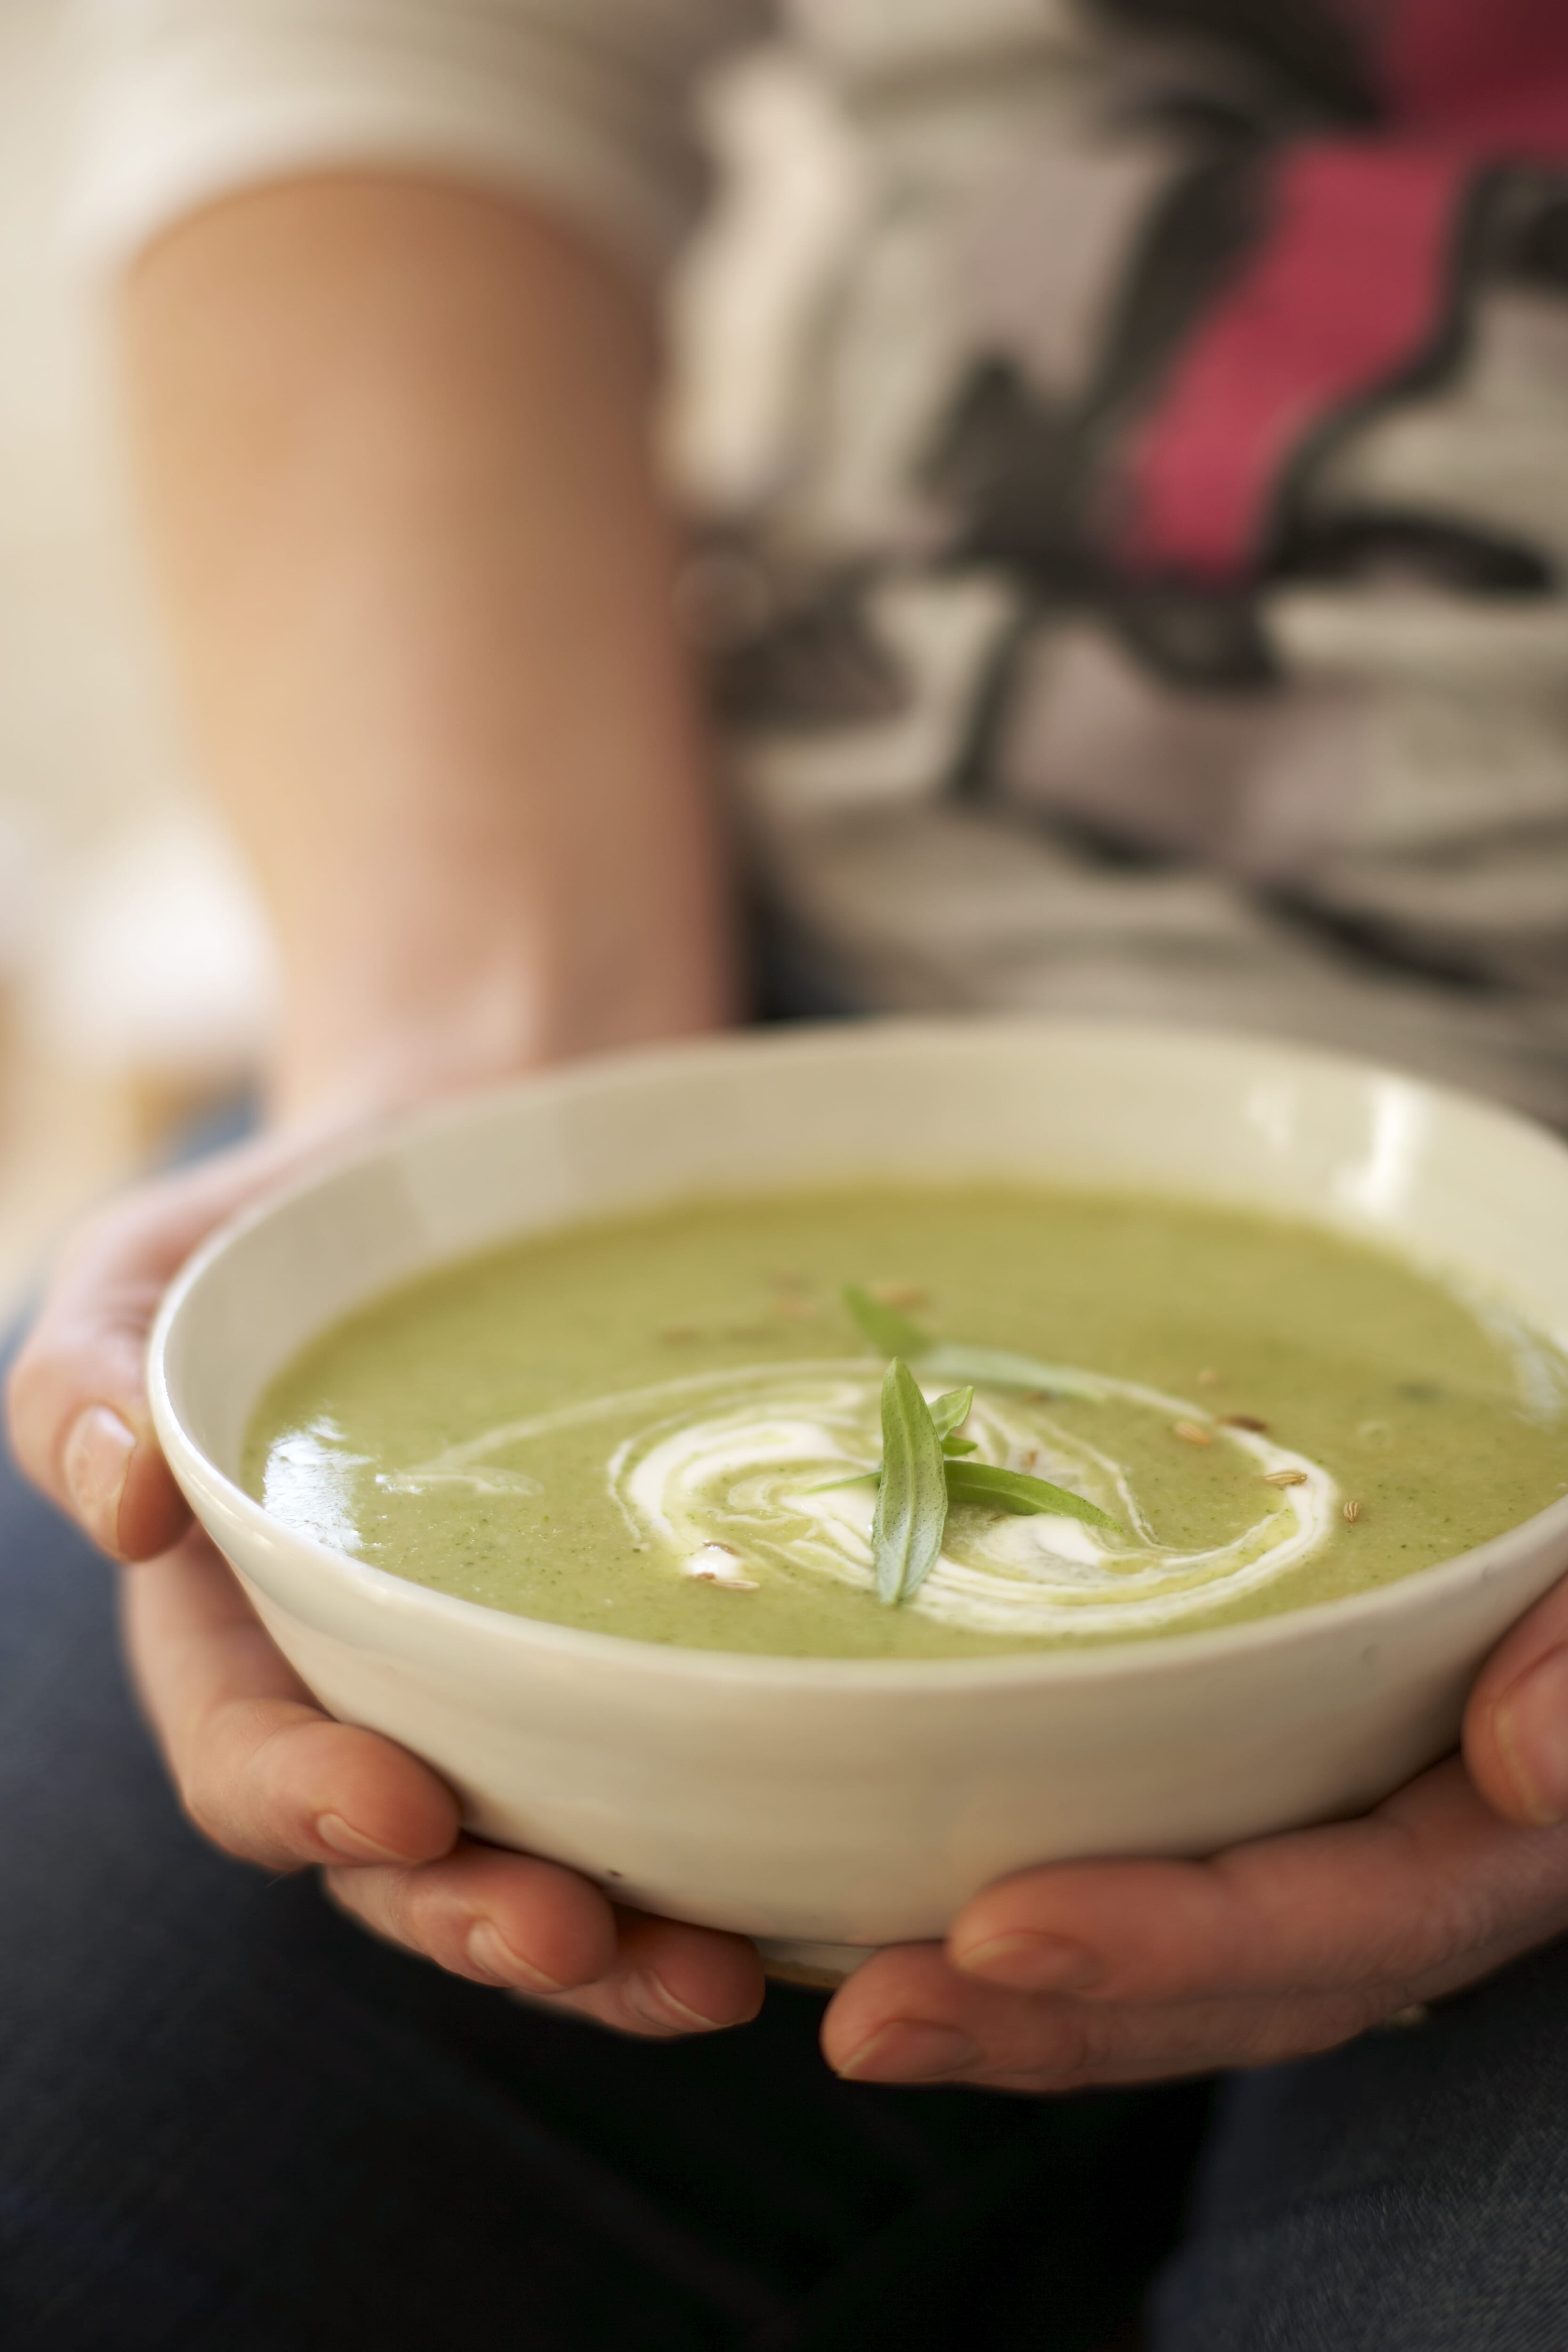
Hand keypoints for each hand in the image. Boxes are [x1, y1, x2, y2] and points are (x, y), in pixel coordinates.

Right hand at [7, 1138, 763, 2037]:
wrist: (468, 1170)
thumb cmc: (287, 1234)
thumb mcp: (155, 1277)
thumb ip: (87, 1378)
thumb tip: (123, 1501)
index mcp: (240, 1638)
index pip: (251, 1764)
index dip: (311, 1809)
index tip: (402, 1809)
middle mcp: (374, 1697)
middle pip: (413, 1866)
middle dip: (486, 1921)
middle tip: (582, 1937)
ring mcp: (510, 1695)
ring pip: (551, 1860)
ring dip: (622, 1947)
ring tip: (719, 1971)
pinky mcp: (633, 1664)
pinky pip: (674, 1782)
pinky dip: (730, 1853)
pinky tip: (809, 1895)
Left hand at [821, 1578, 1567, 2088]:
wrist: (1543, 1545)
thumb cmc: (1555, 1560)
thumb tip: (1525, 1767)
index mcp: (1484, 1841)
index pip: (1334, 1921)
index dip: (1172, 1941)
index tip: (999, 1929)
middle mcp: (1400, 1889)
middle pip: (1222, 1994)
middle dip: (1048, 2019)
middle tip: (866, 2017)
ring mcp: (1322, 1868)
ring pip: (1168, 1980)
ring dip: (1010, 2010)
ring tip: (849, 2009)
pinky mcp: (1255, 1825)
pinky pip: (1143, 1899)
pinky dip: (1025, 1938)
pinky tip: (881, 1923)